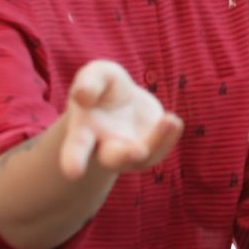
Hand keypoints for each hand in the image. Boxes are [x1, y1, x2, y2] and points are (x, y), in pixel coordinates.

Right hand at [60, 59, 183, 180]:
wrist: (124, 102)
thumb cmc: (103, 88)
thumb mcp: (96, 75)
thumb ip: (88, 82)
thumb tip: (83, 95)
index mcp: (83, 131)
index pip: (77, 147)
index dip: (73, 160)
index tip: (72, 173)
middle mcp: (105, 147)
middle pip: (112, 159)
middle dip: (124, 157)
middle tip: (138, 152)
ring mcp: (130, 152)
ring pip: (142, 157)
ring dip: (156, 142)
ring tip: (170, 120)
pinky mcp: (151, 149)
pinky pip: (159, 150)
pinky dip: (169, 137)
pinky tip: (175, 122)